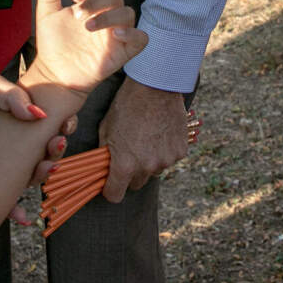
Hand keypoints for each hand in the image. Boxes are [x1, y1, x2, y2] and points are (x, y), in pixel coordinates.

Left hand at [0, 69, 77, 225]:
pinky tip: (23, 217)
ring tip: (43, 170)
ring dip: (42, 175)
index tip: (65, 126)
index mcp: (20, 118)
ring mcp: (2, 161)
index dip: (62, 126)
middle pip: (45, 151)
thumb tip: (38, 114)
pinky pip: (5, 196)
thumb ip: (15, 97)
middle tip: (55, 145)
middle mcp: (15, 141)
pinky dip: (14, 210)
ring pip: (30, 175)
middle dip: (56, 150)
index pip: (50, 124)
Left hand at [20, 0, 145, 93]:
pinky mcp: (122, 53)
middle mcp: (107, 15)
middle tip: (77, 15)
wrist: (53, 73)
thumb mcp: (46, 13)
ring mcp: (116, 34)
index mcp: (93, 3)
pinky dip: (133, 34)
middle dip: (97, 0)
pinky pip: (141, 39)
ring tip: (87, 27)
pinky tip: (114, 35)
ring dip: (109, 16)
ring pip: (128, 13)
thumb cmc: (53, 44)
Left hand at [98, 80, 187, 203]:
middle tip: (129, 154)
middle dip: (130, 174)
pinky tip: (160, 133)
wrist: (155, 86)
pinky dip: (164, 151)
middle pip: (136, 184)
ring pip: (154, 171)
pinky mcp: (181, 151)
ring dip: (149, 161)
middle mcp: (147, 167)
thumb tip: (101, 169)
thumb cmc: (126, 105)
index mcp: (124, 164)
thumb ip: (104, 154)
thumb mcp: (106, 129)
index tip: (110, 182)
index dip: (110, 190)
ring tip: (146, 137)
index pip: (115, 196)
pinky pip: (169, 159)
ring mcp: (166, 160)